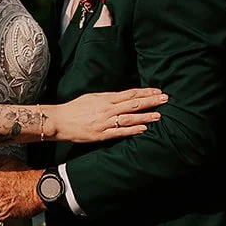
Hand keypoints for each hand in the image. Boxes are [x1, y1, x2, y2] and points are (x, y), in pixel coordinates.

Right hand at [50, 88, 166, 143]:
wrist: (60, 120)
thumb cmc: (75, 109)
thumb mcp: (92, 97)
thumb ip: (108, 98)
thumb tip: (122, 97)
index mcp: (106, 99)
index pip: (130, 94)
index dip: (145, 92)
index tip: (158, 90)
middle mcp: (108, 109)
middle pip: (133, 104)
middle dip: (151, 101)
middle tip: (165, 99)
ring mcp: (105, 122)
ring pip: (129, 117)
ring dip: (145, 116)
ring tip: (159, 115)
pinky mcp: (101, 134)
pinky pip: (120, 132)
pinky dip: (132, 130)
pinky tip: (143, 129)